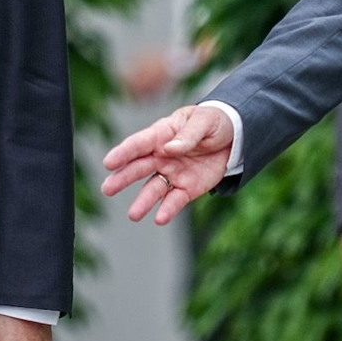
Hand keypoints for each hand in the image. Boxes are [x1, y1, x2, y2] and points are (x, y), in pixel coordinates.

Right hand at [101, 104, 233, 224]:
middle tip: (107, 188)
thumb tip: (170, 148)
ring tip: (133, 215)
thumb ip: (189, 135)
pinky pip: (174, 200)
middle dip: (123, 178)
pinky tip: (160, 219)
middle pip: (139, 167)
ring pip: (153, 189)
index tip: (109, 162)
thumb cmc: (213, 122)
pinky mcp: (186, 188)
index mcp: (163, 134)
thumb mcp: (205, 121)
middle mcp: (162, 155)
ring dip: (143, 201)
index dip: (124, 152)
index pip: (140, 143)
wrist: (234, 138)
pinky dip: (167, 210)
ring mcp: (172, 173)